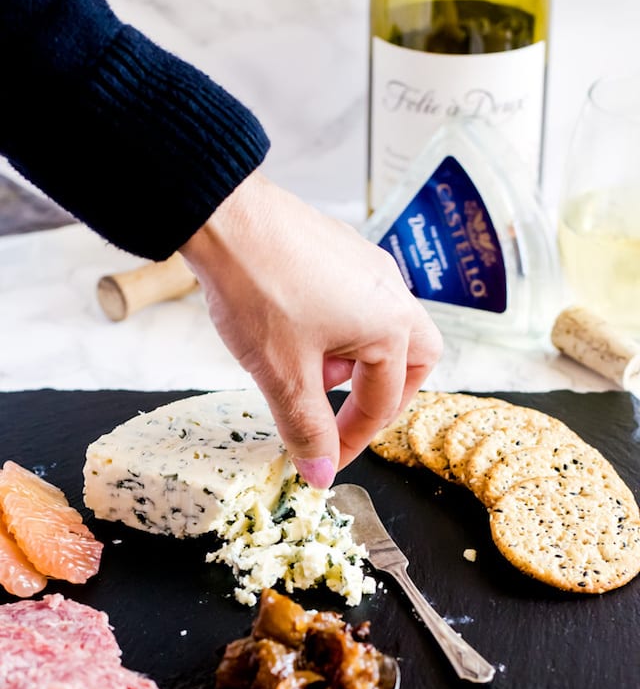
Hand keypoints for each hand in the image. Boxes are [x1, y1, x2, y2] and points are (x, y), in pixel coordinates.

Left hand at [180, 170, 441, 487]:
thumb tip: (322, 474)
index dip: (351, 442)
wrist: (223, 213)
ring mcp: (369, 266)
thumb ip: (307, 429)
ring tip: (308, 374)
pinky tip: (295, 335)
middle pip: (412, 360)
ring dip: (354, 365)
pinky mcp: (341, 250)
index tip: (322, 462)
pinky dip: (337, 333)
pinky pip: (356, 303)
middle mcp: (392, 293)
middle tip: (347, 420)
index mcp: (391, 328)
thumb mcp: (283, 375)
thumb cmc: (259, 288)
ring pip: (382, 330)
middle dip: (381, 398)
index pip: (382, 404)